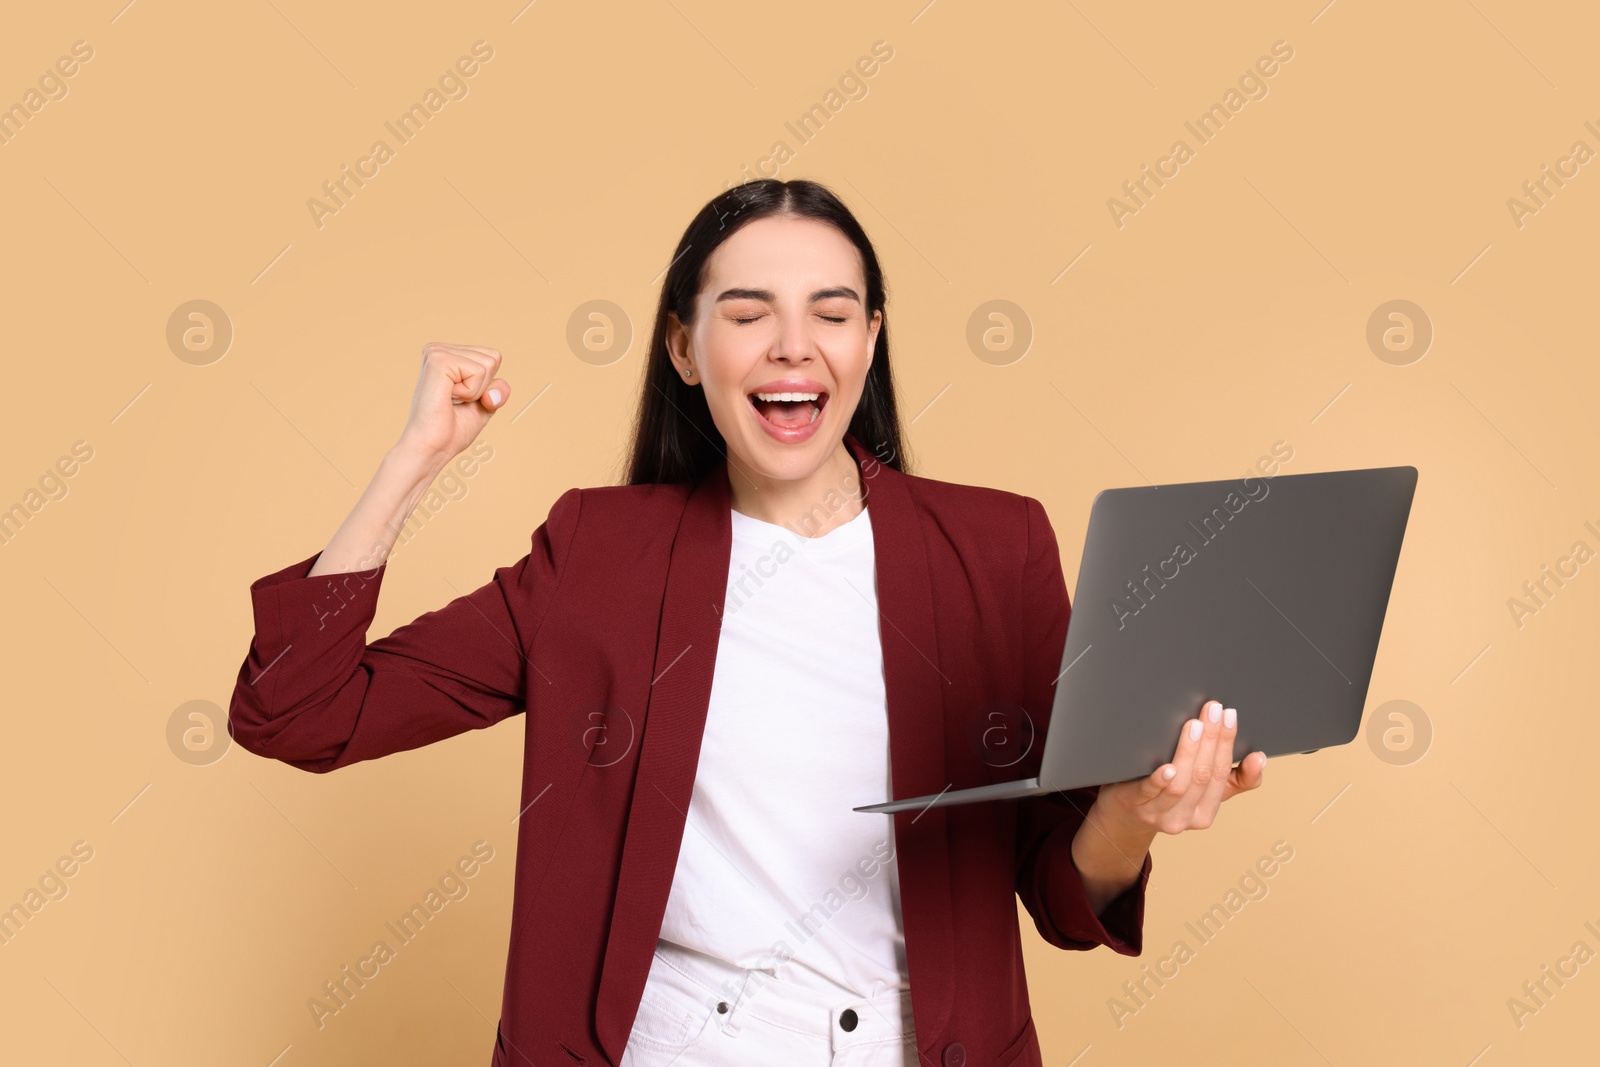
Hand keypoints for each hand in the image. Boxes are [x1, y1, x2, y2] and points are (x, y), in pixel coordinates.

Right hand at [395, 342, 510, 466]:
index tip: (464, 400)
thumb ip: (498, 389)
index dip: (488, 386)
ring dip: (476, 391)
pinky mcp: (438, 360)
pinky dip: (471, 392)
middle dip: (484, 387)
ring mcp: (437, 352)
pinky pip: (478, 371)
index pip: (493, 357)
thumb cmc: (452, 430)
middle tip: (457, 402)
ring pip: (488, 363)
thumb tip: (495, 388)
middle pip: (493, 357)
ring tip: (450, 400)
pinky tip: (448, 398)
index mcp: (446, 355)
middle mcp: (439, 349)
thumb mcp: (484, 404)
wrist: (432, 448)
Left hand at [1094, 699, 1266, 836]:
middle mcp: (1184, 818)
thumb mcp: (1201, 792)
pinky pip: (1148, 792)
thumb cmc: (1166, 796)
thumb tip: (1260, 758)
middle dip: (1212, 740)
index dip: (1228, 744)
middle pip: (1204, 775)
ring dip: (1189, 752)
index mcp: (1205, 813)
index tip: (1230, 716)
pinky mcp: (1132, 805)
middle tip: (1213, 710)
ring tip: (1195, 724)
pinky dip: (1160, 779)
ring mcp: (1157, 814)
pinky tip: (1167, 766)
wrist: (1123, 816)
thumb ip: (1234, 779)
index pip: (1223, 774)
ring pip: (1180, 783)